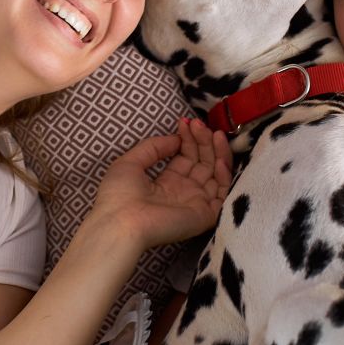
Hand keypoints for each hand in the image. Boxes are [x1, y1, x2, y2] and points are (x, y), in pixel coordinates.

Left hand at [91, 118, 232, 249]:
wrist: (121, 223)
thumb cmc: (119, 195)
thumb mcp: (130, 162)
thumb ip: (154, 147)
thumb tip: (176, 139)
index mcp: (166, 183)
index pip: (185, 157)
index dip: (188, 139)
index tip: (186, 122)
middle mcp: (184, 192)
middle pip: (202, 163)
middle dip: (203, 141)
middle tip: (199, 124)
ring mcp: (196, 203)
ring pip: (216, 174)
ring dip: (217, 152)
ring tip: (214, 132)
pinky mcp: (206, 214)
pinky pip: (222, 192)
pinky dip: (224, 174)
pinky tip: (217, 159)